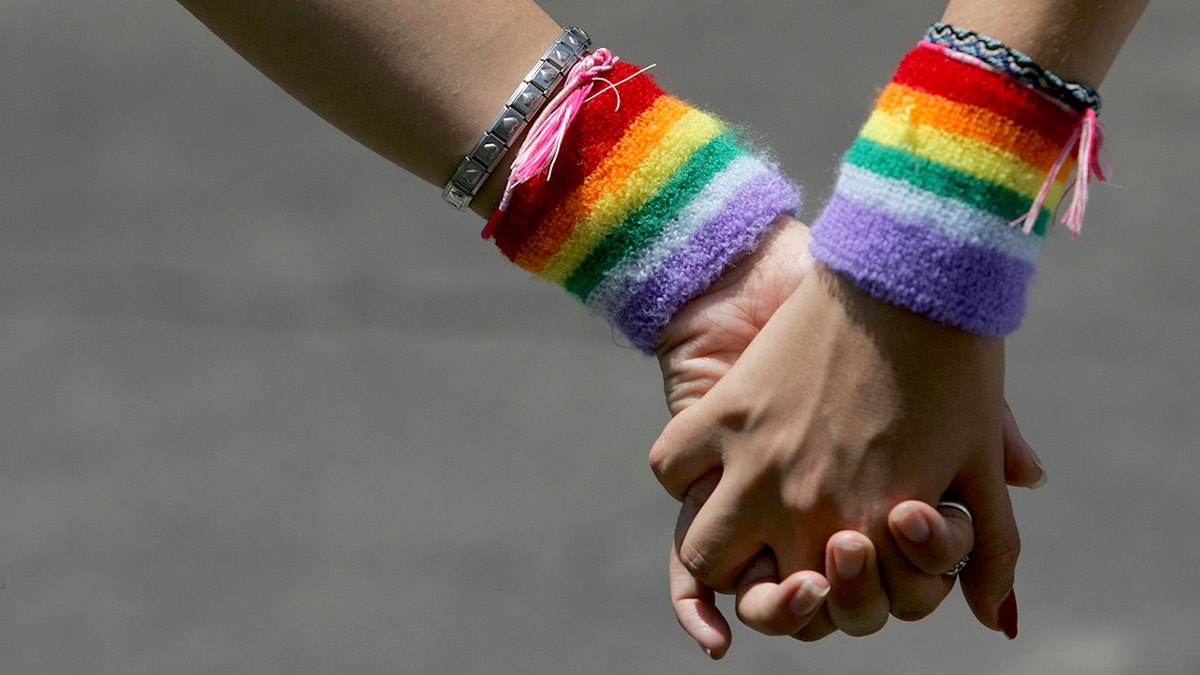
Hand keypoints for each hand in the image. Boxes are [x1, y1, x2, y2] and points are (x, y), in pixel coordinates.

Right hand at [655, 220, 1041, 654]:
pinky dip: (683, 472)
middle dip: (761, 589)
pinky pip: (672, 466)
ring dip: (715, 548)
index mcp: (868, 529)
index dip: (812, 602)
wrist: (908, 270)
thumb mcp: (979, 463)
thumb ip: (988, 551)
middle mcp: (803, 509)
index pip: (817, 610)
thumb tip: (999, 620)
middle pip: (750, 595)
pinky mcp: (723, 411)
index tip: (822, 570)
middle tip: (776, 557)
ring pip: (700, 550)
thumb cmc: (957, 365)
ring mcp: (755, 462)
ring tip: (739, 522)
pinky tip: (710, 463)